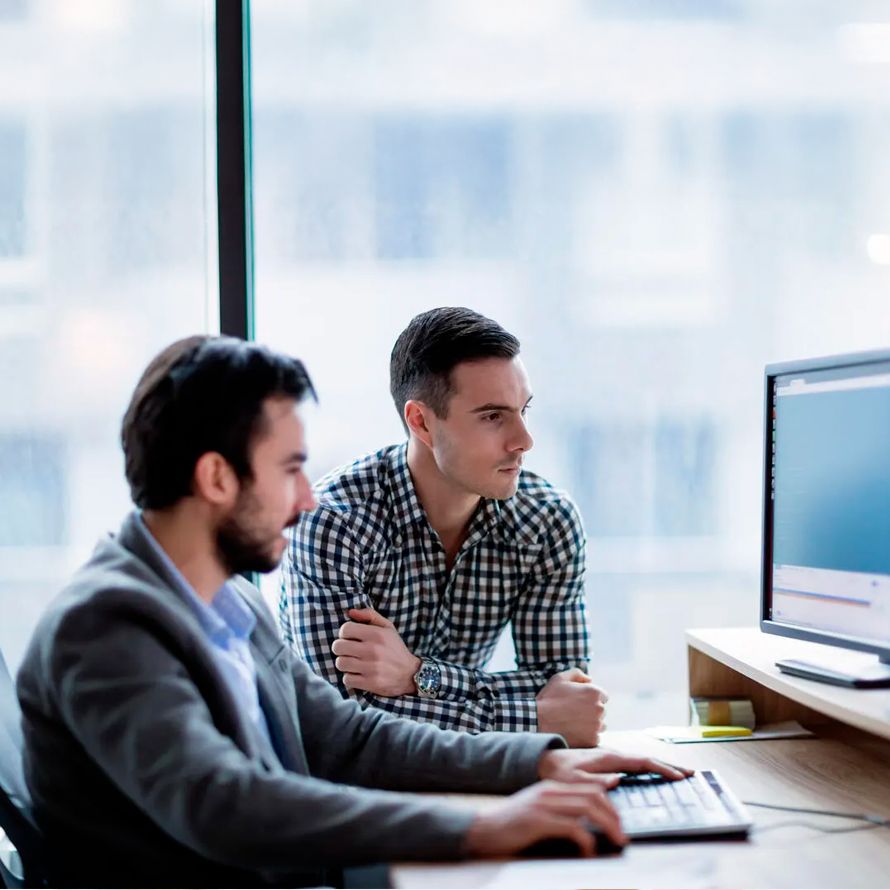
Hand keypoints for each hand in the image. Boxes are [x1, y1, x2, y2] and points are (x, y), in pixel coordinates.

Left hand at [331, 607, 420, 696]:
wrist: (410, 674)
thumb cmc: (395, 649)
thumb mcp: (387, 627)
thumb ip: (370, 615)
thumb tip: (350, 612)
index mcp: (376, 634)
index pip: (345, 629)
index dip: (344, 633)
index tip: (349, 637)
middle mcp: (372, 650)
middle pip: (338, 646)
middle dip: (340, 648)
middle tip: (348, 650)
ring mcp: (370, 668)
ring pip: (340, 663)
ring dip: (344, 663)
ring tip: (352, 662)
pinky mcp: (370, 683)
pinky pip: (347, 679)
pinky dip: (350, 677)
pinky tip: (358, 674)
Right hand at [463, 781, 625, 857]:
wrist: (484, 828)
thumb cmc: (512, 824)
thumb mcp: (538, 810)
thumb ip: (559, 809)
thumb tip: (587, 822)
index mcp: (552, 787)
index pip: (590, 789)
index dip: (610, 805)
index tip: (619, 823)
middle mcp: (550, 791)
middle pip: (593, 796)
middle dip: (614, 816)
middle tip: (622, 835)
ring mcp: (544, 804)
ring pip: (587, 809)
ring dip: (607, 826)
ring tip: (616, 842)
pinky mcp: (538, 820)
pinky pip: (572, 827)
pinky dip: (586, 840)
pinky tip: (588, 852)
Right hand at [536, 668, 607, 746]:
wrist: (539, 721)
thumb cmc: (549, 699)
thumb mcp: (560, 678)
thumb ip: (577, 674)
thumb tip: (590, 679)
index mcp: (594, 692)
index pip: (603, 696)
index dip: (590, 698)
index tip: (579, 702)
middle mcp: (600, 709)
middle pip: (601, 711)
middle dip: (591, 711)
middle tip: (574, 713)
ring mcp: (597, 726)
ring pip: (600, 725)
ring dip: (591, 724)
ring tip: (573, 723)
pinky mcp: (593, 740)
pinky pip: (594, 738)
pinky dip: (586, 736)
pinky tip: (574, 732)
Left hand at [538, 748, 692, 786]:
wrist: (545, 761)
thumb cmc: (559, 773)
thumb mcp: (574, 780)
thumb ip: (594, 781)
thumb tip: (617, 781)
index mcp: (608, 758)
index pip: (641, 761)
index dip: (661, 768)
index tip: (679, 776)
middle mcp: (613, 754)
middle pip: (646, 759)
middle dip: (669, 765)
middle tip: (691, 773)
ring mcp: (611, 757)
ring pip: (641, 760)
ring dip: (660, 766)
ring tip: (679, 773)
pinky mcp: (608, 762)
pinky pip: (634, 764)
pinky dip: (649, 767)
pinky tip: (654, 774)